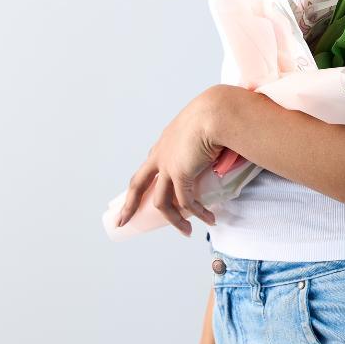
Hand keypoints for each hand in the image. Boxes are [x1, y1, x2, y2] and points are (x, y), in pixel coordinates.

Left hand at [116, 85, 224, 235]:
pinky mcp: (180, 174)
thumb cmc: (214, 113)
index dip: (145, 181)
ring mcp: (167, 165)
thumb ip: (205, 137)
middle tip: (124, 220)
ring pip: (161, 201)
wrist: (215, 112)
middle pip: (138, 183)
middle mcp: (161, 154)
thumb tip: (220, 146)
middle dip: (130, 204)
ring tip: (186, 231)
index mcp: (165, 141)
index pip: (150, 165)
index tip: (140, 193)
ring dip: (174, 219)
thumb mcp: (202, 124)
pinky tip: (207, 218)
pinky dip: (197, 213)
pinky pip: (186, 201)